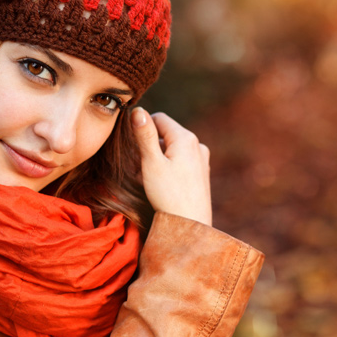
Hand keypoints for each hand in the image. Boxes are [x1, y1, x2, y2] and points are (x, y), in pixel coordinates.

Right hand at [131, 107, 211, 225]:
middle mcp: (197, 145)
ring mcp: (202, 159)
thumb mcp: (151, 163)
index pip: (158, 118)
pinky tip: (162, 184)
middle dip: (150, 147)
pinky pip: (181, 161)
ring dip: (158, 158)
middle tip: (140, 168)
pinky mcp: (202, 173)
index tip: (133, 148)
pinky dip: (168, 167)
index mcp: (185, 138)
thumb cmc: (168, 195)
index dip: (143, 129)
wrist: (191, 226)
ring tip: (149, 179)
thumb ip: (144, 134)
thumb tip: (137, 109)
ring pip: (172, 149)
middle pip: (166, 134)